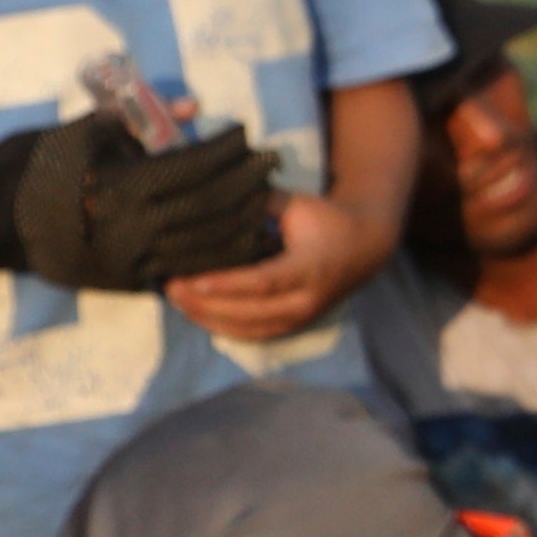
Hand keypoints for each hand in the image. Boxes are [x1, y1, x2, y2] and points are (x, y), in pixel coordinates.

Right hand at [8, 117, 280, 291]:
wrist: (1, 222)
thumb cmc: (45, 167)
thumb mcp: (87, 132)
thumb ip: (141, 118)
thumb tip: (194, 108)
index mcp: (121, 187)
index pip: (193, 166)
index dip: (226, 149)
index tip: (244, 133)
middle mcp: (132, 227)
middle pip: (210, 204)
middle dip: (247, 180)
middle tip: (270, 160)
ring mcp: (132, 259)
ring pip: (208, 241)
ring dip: (246, 216)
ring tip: (266, 193)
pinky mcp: (130, 281)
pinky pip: (190, 268)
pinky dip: (227, 254)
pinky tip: (250, 235)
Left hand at [164, 185, 379, 339]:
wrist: (365, 249)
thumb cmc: (327, 222)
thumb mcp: (299, 206)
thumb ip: (260, 205)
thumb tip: (216, 202)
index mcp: (308, 268)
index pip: (261, 283)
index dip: (225, 285)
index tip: (191, 280)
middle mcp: (304, 301)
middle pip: (247, 312)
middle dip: (204, 303)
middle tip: (170, 286)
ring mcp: (298, 318)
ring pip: (245, 328)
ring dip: (206, 317)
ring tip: (176, 299)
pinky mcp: (291, 327)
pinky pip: (250, 334)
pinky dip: (220, 325)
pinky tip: (196, 312)